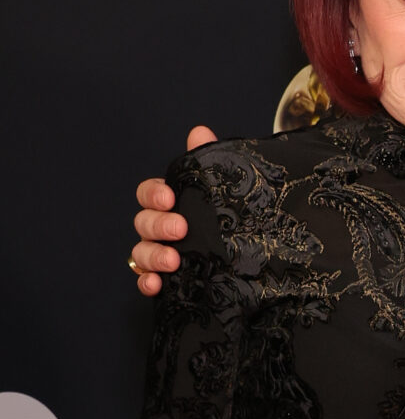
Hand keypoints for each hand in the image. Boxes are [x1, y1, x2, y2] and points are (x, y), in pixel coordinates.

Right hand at [129, 127, 213, 293]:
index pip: (149, 193)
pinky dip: (146, 282)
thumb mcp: (221, 190)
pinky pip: (145, 281)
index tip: (169, 198)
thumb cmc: (227, 218)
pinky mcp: (164, 280)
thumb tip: (199, 132)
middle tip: (180, 228)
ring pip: (141, 253)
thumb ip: (206, 162)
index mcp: (170, 204)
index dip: (153, 194)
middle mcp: (159, 228)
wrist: (248, 259)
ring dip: (153, 255)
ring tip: (173, 261)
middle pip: (143, 223)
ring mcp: (158, 254)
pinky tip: (156, 285)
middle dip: (158, 225)